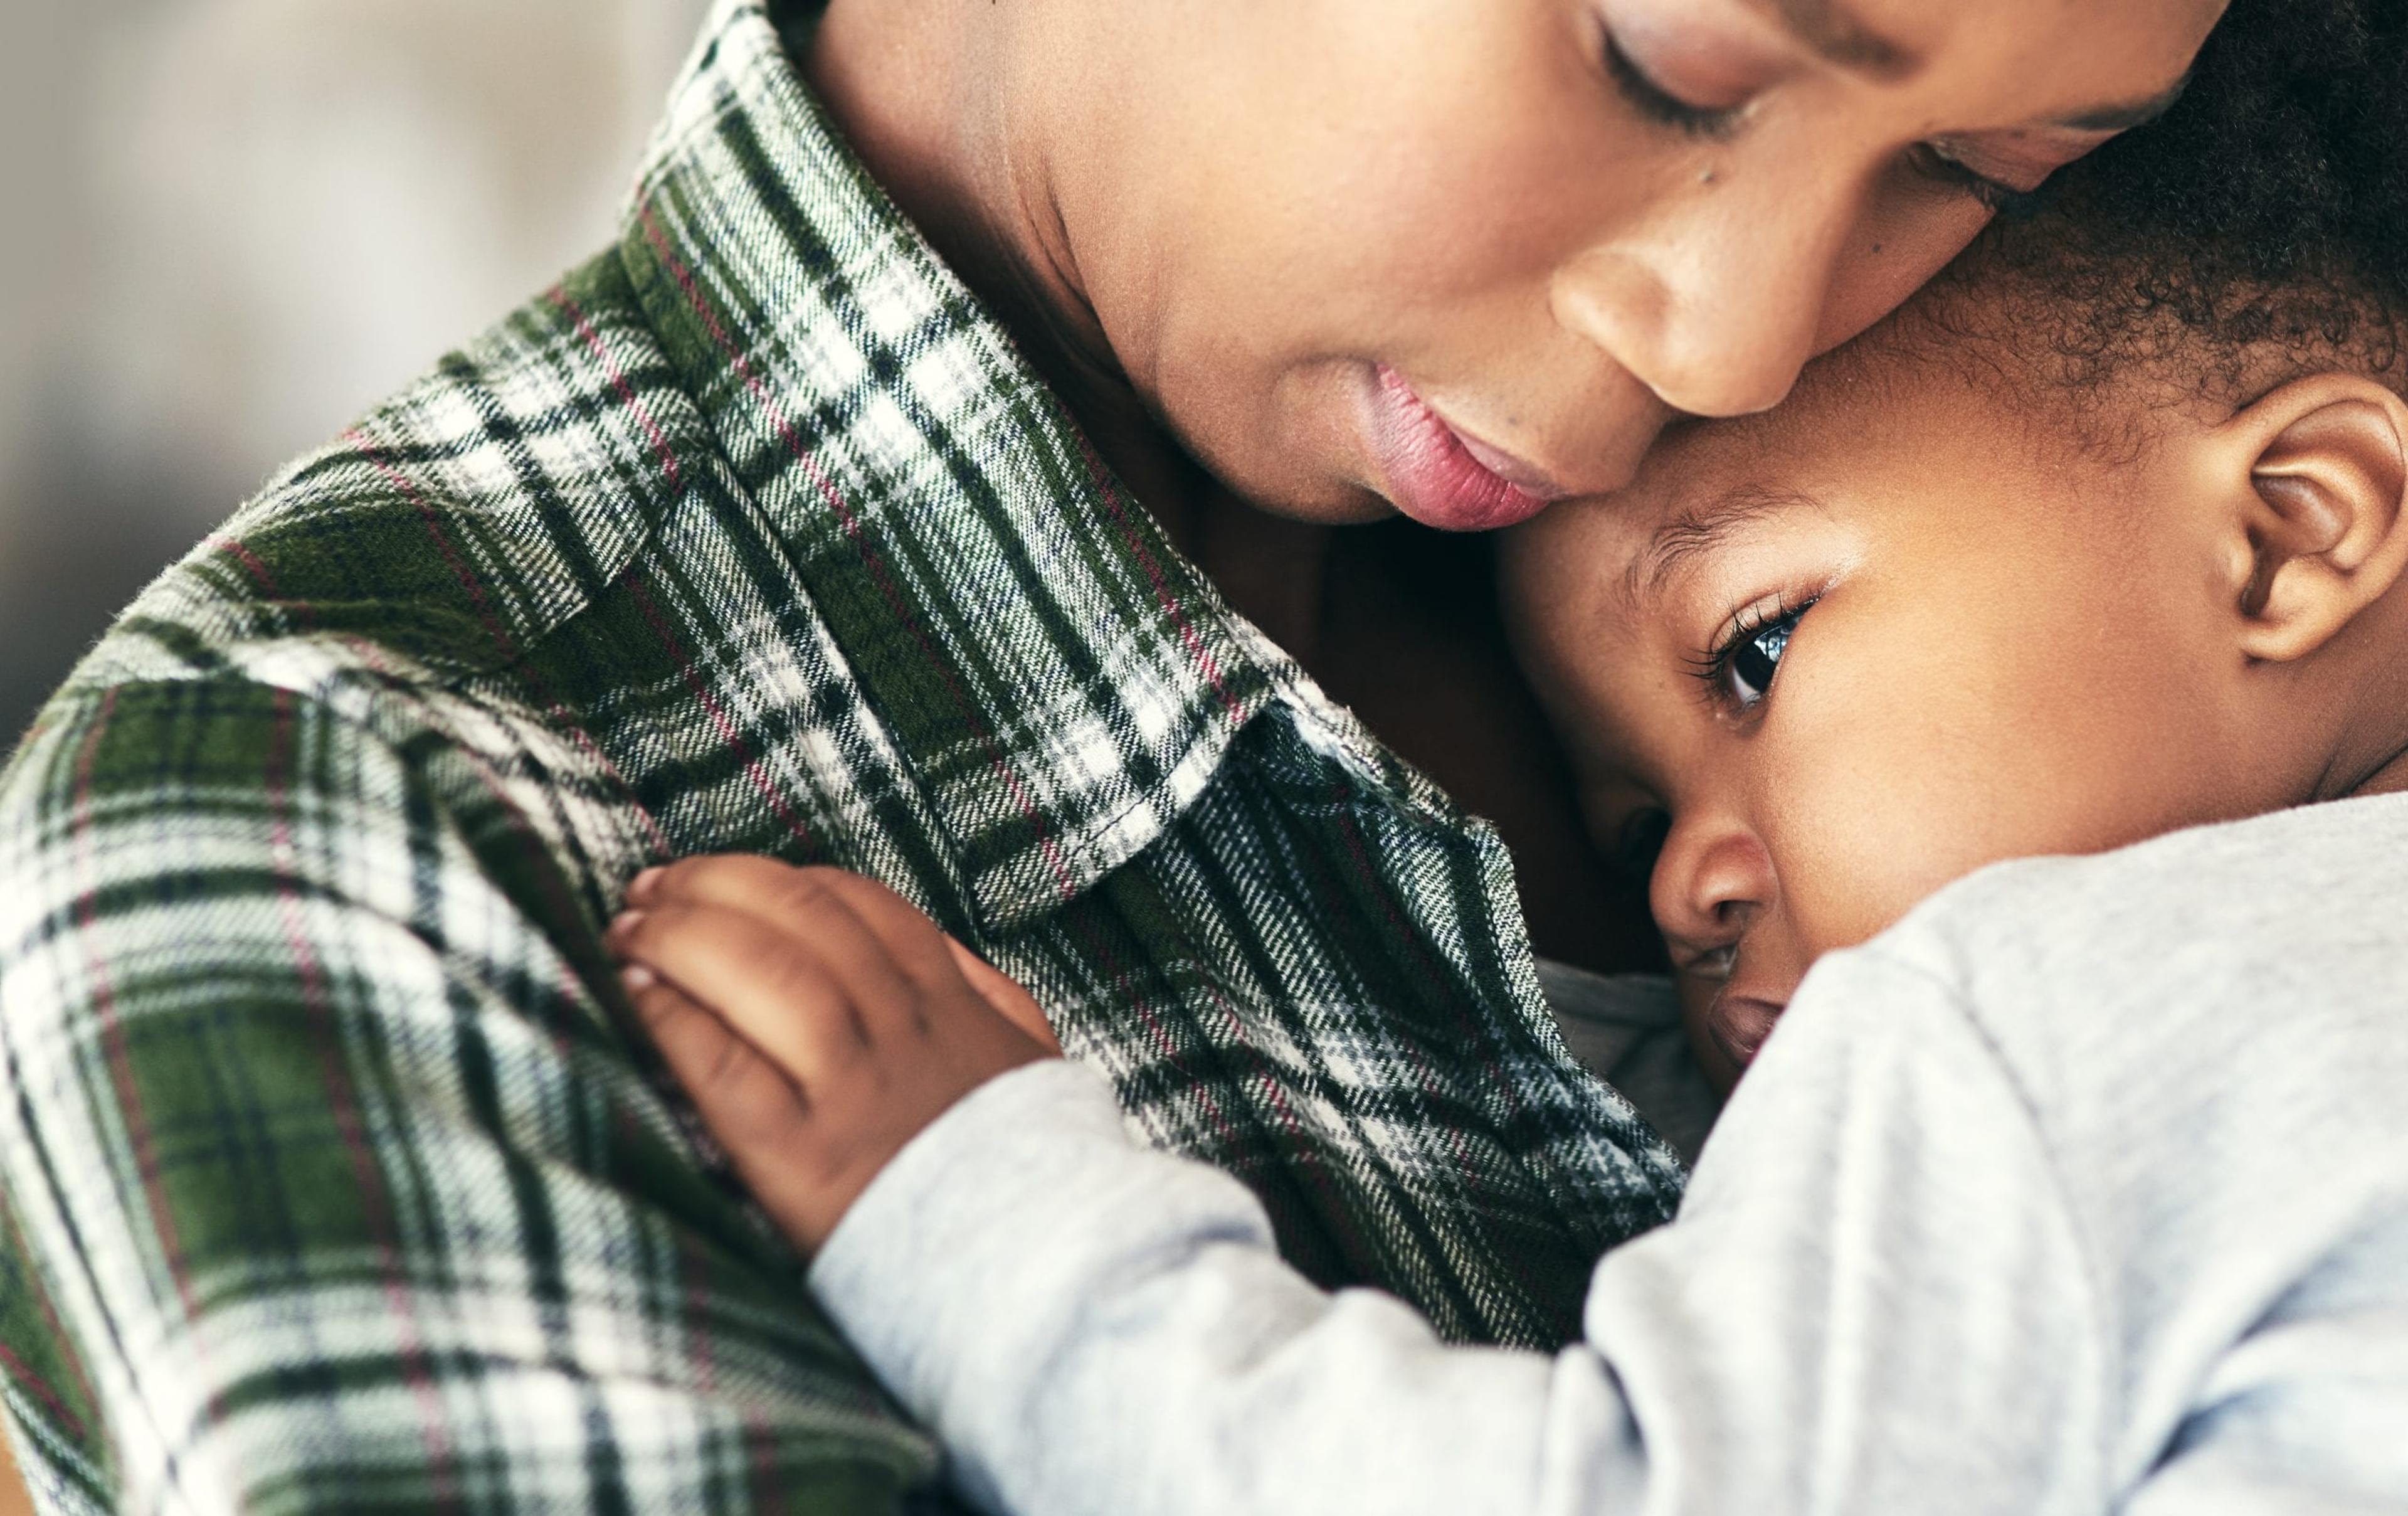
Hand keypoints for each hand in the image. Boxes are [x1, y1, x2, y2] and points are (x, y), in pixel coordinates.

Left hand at [608, 856, 1061, 1252]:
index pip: (861, 906)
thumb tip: (933, 947)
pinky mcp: (803, 1161)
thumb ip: (989, 996)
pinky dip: (674, 1017)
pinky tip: (637, 996)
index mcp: (950, 1008)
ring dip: (683, 936)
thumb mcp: (1030, 1065)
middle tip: (653, 887)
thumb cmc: (1021, 1177)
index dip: (780, 878)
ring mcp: (853, 1093)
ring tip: (630, 930)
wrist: (1033, 1277)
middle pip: (802, 920)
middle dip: (715, 886)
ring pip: (764, 973)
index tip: (725, 880)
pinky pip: (725, 1066)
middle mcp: (901, 1035)